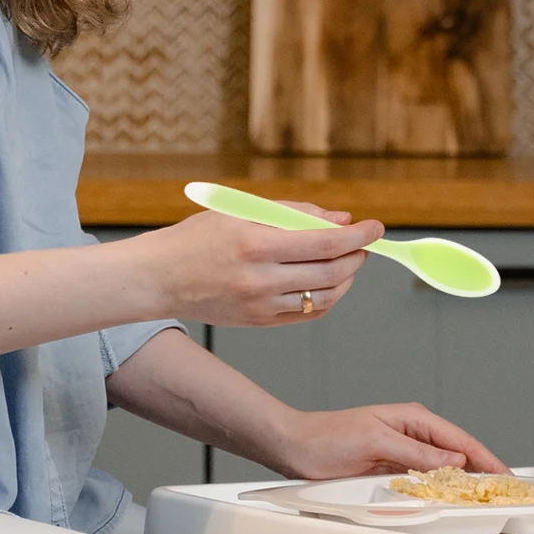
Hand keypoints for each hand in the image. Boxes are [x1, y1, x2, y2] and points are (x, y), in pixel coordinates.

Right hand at [133, 205, 383, 326]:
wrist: (158, 278)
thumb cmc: (197, 238)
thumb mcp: (242, 211)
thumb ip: (294, 213)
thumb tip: (339, 218)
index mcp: (256, 243)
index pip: (324, 241)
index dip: (357, 235)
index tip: (375, 227)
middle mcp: (260, 278)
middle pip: (331, 272)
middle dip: (356, 256)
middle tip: (362, 244)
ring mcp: (260, 305)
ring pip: (324, 297)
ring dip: (346, 279)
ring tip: (346, 262)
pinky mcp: (259, 322)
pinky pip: (307, 314)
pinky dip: (326, 298)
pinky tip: (327, 283)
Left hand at [275, 403, 508, 478]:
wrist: (297, 446)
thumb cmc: (329, 438)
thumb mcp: (375, 442)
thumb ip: (415, 452)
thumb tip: (454, 460)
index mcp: (413, 418)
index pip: (460, 440)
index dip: (486, 459)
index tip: (507, 476)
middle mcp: (413, 432)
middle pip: (458, 453)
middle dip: (483, 471)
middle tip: (506, 492)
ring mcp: (404, 450)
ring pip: (444, 468)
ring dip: (464, 481)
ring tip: (487, 498)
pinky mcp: (393, 467)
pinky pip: (426, 478)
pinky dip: (443, 488)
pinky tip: (451, 499)